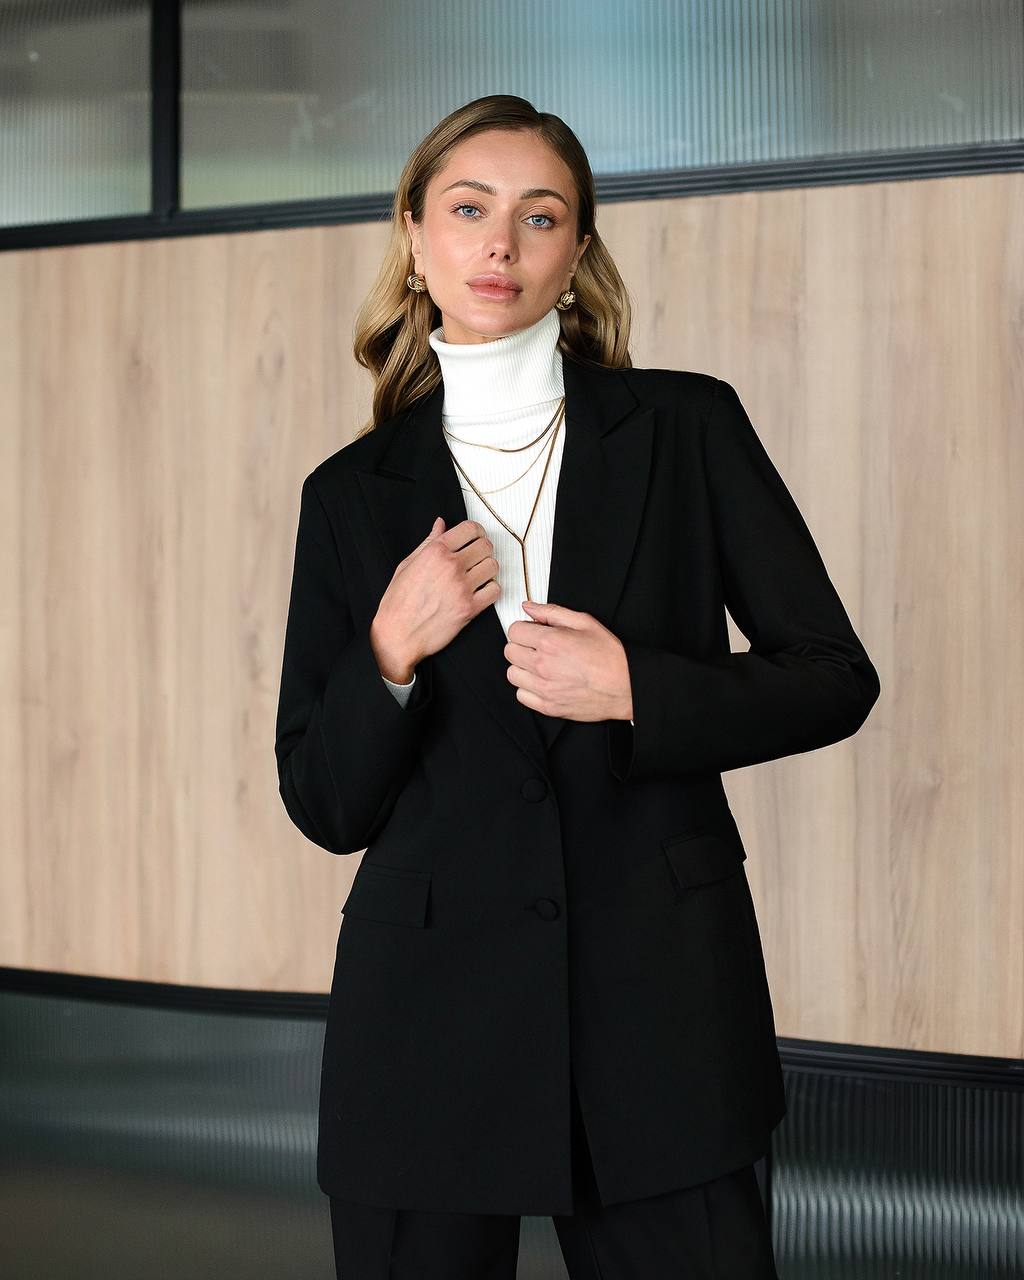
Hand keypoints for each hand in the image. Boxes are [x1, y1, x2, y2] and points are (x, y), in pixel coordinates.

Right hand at [371, 517, 500, 676]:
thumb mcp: (407, 565)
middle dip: (483, 549)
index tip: (476, 537)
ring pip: (493, 566)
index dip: (477, 531)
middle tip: (477, 557)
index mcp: (435, 552)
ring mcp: (462, 588)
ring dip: (488, 569)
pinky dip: (491, 589)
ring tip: (478, 575)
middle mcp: (450, 566)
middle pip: (485, 546)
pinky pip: (495, 590)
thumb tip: (440, 524)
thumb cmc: (398, 603)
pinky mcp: (470, 608)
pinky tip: (480, 591)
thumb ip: (428, 542)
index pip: (470, 529)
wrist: (397, 635)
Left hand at [504, 601, 632, 721]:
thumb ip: (552, 612)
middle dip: (522, 646)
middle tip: (538, 647)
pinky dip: (528, 689)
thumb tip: (529, 607)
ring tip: (540, 665)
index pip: (514, 631)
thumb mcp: (584, 622)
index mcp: (550, 641)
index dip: (524, 629)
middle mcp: (543, 665)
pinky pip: (521, 696)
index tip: (533, 632)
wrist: (625, 686)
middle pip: (510, 651)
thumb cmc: (609, 656)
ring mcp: (544, 688)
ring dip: (523, 668)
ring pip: (513, 674)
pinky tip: (543, 682)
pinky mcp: (548, 706)